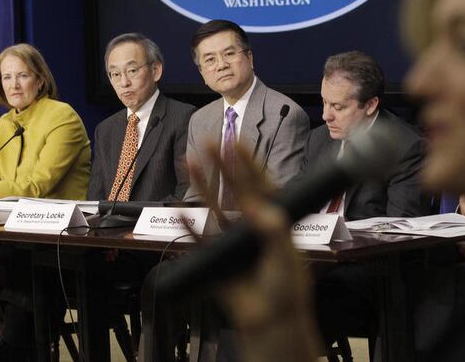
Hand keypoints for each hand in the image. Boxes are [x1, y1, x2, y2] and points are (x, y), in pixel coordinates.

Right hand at [187, 145, 320, 361]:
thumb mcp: (285, 253)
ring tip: (190, 161)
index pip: (260, 185)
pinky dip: (186, 227)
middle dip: (223, 165)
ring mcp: (231, 241)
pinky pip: (197, 240)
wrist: (271, 322)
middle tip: (211, 141)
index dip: (249, 163)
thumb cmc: (286, 288)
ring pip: (213, 208)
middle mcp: (250, 226)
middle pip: (234, 189)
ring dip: (203, 185)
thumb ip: (273, 229)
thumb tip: (258, 208)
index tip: (238, 142)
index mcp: (272, 222)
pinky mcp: (216, 260)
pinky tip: (178, 211)